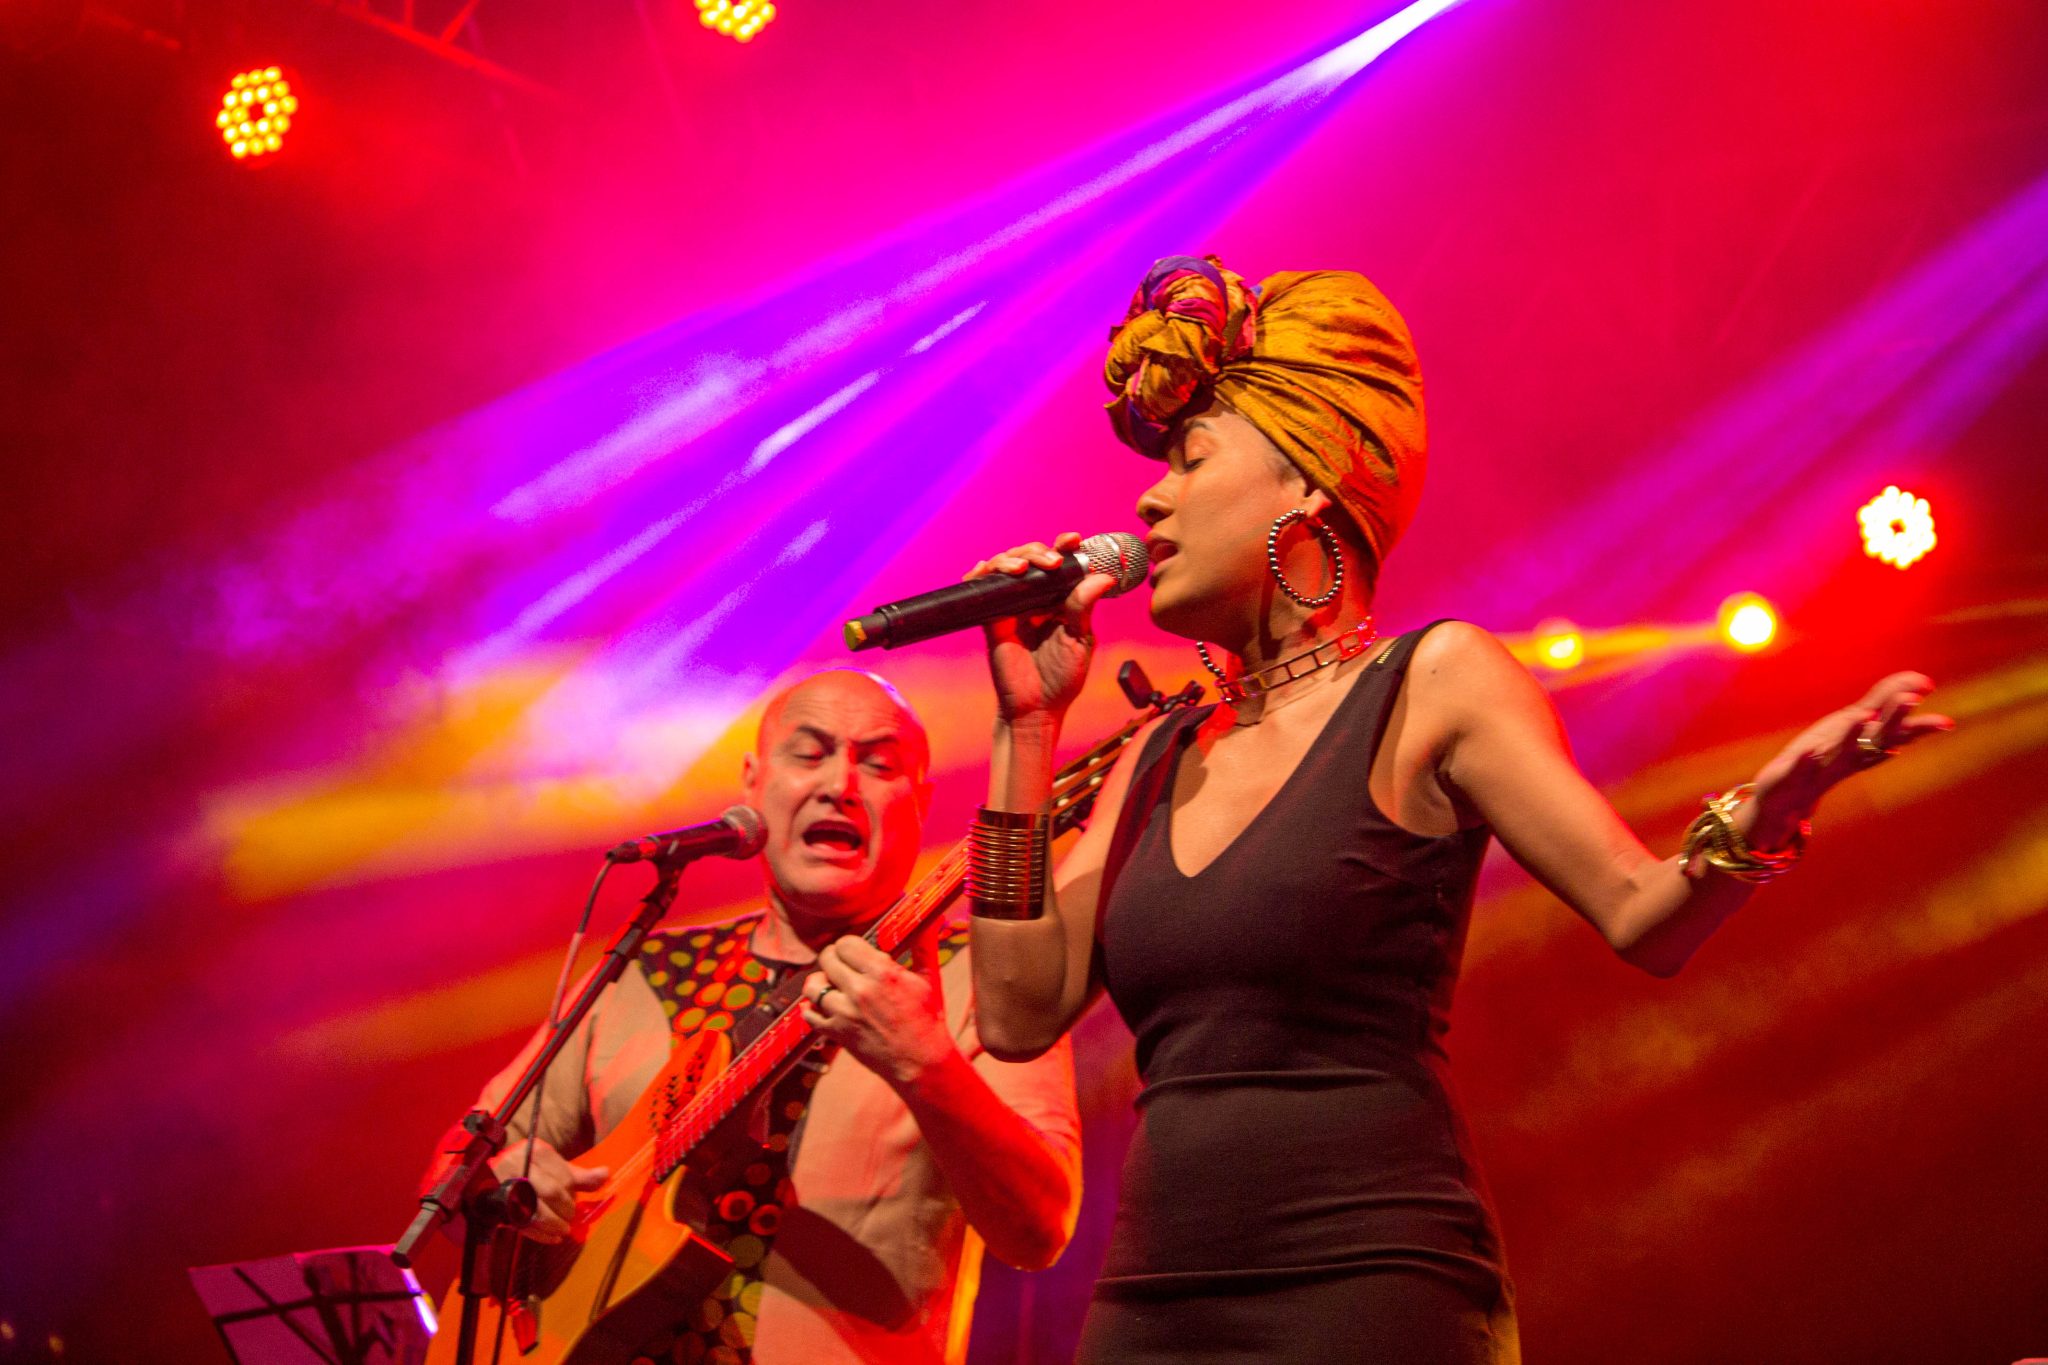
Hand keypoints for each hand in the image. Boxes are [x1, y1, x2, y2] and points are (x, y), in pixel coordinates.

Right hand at [486, 1138, 608, 1243]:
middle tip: (570, 1218)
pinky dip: (540, 1235)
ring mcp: (507, 1186)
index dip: (572, 1194)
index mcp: (537, 1152)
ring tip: (563, 1230)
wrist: (500, 1172)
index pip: (563, 1177)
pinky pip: (521, 1224)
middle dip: (565, 1209)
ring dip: (553, 1225)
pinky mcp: (499, 1206)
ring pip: (535, 1209)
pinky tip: (552, 1239)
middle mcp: (520, 1166)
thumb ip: (581, 1176)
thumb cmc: (536, 1170)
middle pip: (550, 1192)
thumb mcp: (557, 1168)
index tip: (575, 1202)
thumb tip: (606, 1174)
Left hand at [801, 931, 955, 1089]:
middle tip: (843, 966)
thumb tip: (930, 920)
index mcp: (882, 973)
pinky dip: (812, 1008)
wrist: (922, 1062)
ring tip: (831, 985)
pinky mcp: (837, 1033)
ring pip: (812, 985)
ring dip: (820, 982)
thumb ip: (924, 946)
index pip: (846, 943)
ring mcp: (845, 1014)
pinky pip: (809, 1014)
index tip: (855, 952)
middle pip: (826, 959)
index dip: (849, 946)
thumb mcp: (929, 979)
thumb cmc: (928, 1020)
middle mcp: (860, 991)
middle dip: (834, 959)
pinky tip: (824, 1006)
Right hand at [969, 532, 1120, 727]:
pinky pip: (982, 588)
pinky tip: (987, 568)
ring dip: (1013, 558)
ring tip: (1025, 568)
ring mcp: (1012, 606)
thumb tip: (1103, 576)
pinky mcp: (991, 618)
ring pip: (1007, 566)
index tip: (1073, 539)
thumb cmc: (1061, 678)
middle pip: (1032, 557)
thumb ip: (1084, 606)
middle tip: (1052, 561)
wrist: (1036, 708)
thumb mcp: (1080, 639)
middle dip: (1039, 550)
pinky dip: (981, 573)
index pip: (1062, 564)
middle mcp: (1035, 598)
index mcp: (1060, 600)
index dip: (1065, 546)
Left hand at [1746, 671, 1953, 845]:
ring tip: (1862, 717)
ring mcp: (1821, 768)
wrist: (1785, 798)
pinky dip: (1805, 762)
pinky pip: (1799, 770)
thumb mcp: (1854, 726)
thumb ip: (1882, 704)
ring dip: (1851, 735)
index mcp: (1864, 744)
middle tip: (1909, 698)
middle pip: (1875, 738)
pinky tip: (1809, 752)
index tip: (1933, 697)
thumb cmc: (1824, 756)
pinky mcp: (1791, 777)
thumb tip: (1917, 684)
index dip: (1913, 716)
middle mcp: (1849, 757)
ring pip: (1841, 753)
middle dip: (1892, 718)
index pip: (1893, 728)